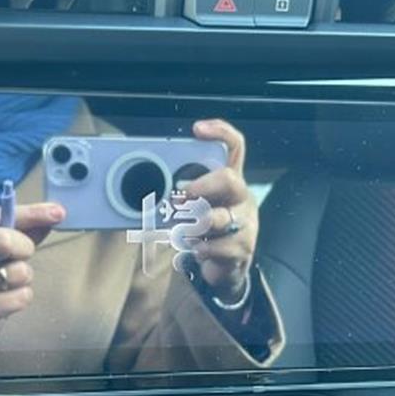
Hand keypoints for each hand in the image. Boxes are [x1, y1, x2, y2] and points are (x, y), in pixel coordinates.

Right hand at [0, 202, 64, 338]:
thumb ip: (24, 226)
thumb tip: (56, 213)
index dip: (32, 213)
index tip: (58, 213)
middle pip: (3, 241)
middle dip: (24, 247)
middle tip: (20, 256)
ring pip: (18, 272)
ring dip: (24, 276)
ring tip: (10, 281)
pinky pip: (20, 298)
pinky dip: (22, 297)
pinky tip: (8, 298)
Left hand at [186, 119, 257, 301]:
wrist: (226, 267)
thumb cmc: (205, 230)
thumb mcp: (195, 208)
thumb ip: (179, 196)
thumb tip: (148, 191)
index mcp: (230, 180)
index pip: (234, 146)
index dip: (220, 132)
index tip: (197, 129)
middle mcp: (241, 197)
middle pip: (229, 179)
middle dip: (201, 186)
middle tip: (180, 197)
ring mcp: (246, 222)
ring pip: (220, 218)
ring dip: (194, 225)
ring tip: (183, 232)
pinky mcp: (244, 247)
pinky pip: (220, 246)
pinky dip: (202, 249)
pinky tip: (198, 250)